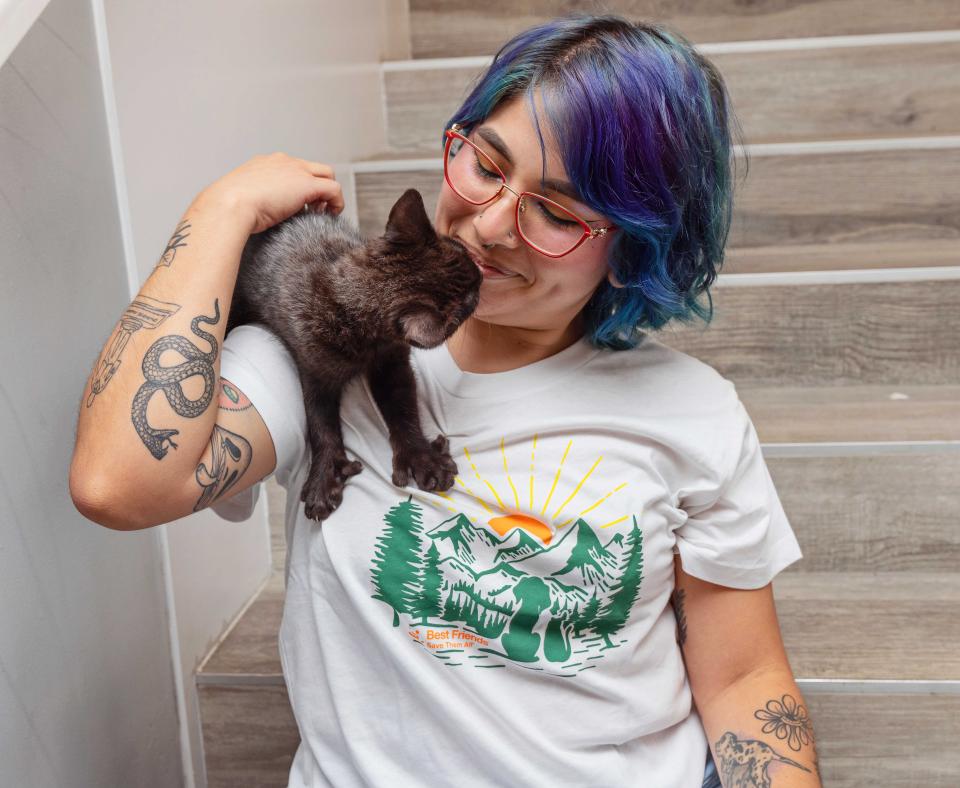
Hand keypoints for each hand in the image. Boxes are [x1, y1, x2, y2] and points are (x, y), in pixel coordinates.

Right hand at [195, 152, 345, 234]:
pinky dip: (337, 202)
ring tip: (323, 212)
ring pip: (327, 174)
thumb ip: (252, 200)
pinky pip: (334, 188)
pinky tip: (331, 215)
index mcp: (265, 163)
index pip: (292, 168)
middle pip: (313, 167)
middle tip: (314, 208)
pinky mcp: (307, 184)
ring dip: (328, 194)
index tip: (297, 205)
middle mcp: (283, 161)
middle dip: (317, 186)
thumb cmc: (228, 208)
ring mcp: (296, 170)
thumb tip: (252, 215)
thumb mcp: (241, 199)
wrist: (229, 206)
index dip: (299, 185)